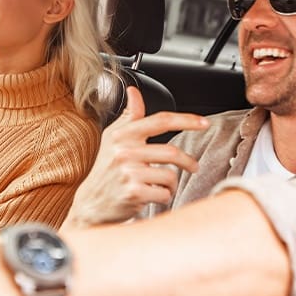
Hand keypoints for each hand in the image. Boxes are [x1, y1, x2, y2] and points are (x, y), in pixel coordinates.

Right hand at [63, 87, 208, 228]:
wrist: (91, 203)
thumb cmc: (106, 170)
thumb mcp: (113, 140)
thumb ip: (129, 117)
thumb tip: (134, 92)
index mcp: (122, 135)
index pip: (160, 121)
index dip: (186, 120)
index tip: (204, 123)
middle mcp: (124, 152)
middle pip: (171, 152)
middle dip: (188, 162)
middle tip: (193, 167)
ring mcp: (128, 173)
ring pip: (170, 176)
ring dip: (172, 184)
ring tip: (162, 185)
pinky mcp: (133, 193)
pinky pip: (164, 193)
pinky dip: (163, 196)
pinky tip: (151, 196)